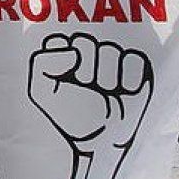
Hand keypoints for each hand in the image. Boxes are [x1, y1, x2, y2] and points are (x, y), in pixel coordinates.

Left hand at [28, 33, 153, 178]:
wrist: (100, 140)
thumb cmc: (70, 116)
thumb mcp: (42, 91)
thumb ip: (42, 63)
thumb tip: (73, 52)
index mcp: (62, 51)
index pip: (60, 38)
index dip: (62, 60)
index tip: (65, 79)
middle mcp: (87, 49)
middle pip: (86, 42)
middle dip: (85, 71)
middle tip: (87, 88)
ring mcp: (112, 56)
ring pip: (110, 50)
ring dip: (107, 78)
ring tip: (104, 93)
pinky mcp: (136, 66)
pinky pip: (133, 60)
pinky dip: (128, 79)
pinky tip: (122, 92)